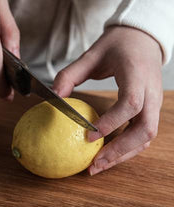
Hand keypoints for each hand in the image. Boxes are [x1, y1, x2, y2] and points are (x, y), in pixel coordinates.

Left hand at [53, 26, 162, 174]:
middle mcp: (151, 92)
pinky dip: (126, 149)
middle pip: (145, 129)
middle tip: (94, 164)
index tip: (89, 135)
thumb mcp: (91, 54)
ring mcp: (154, 103)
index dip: (112, 122)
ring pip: (146, 137)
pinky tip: (106, 156)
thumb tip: (53, 97)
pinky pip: (142, 135)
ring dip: (123, 155)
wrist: (143, 39)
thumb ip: (70, 74)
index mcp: (137, 75)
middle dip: (120, 150)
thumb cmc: (117, 46)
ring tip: (98, 167)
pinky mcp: (150, 111)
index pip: (131, 103)